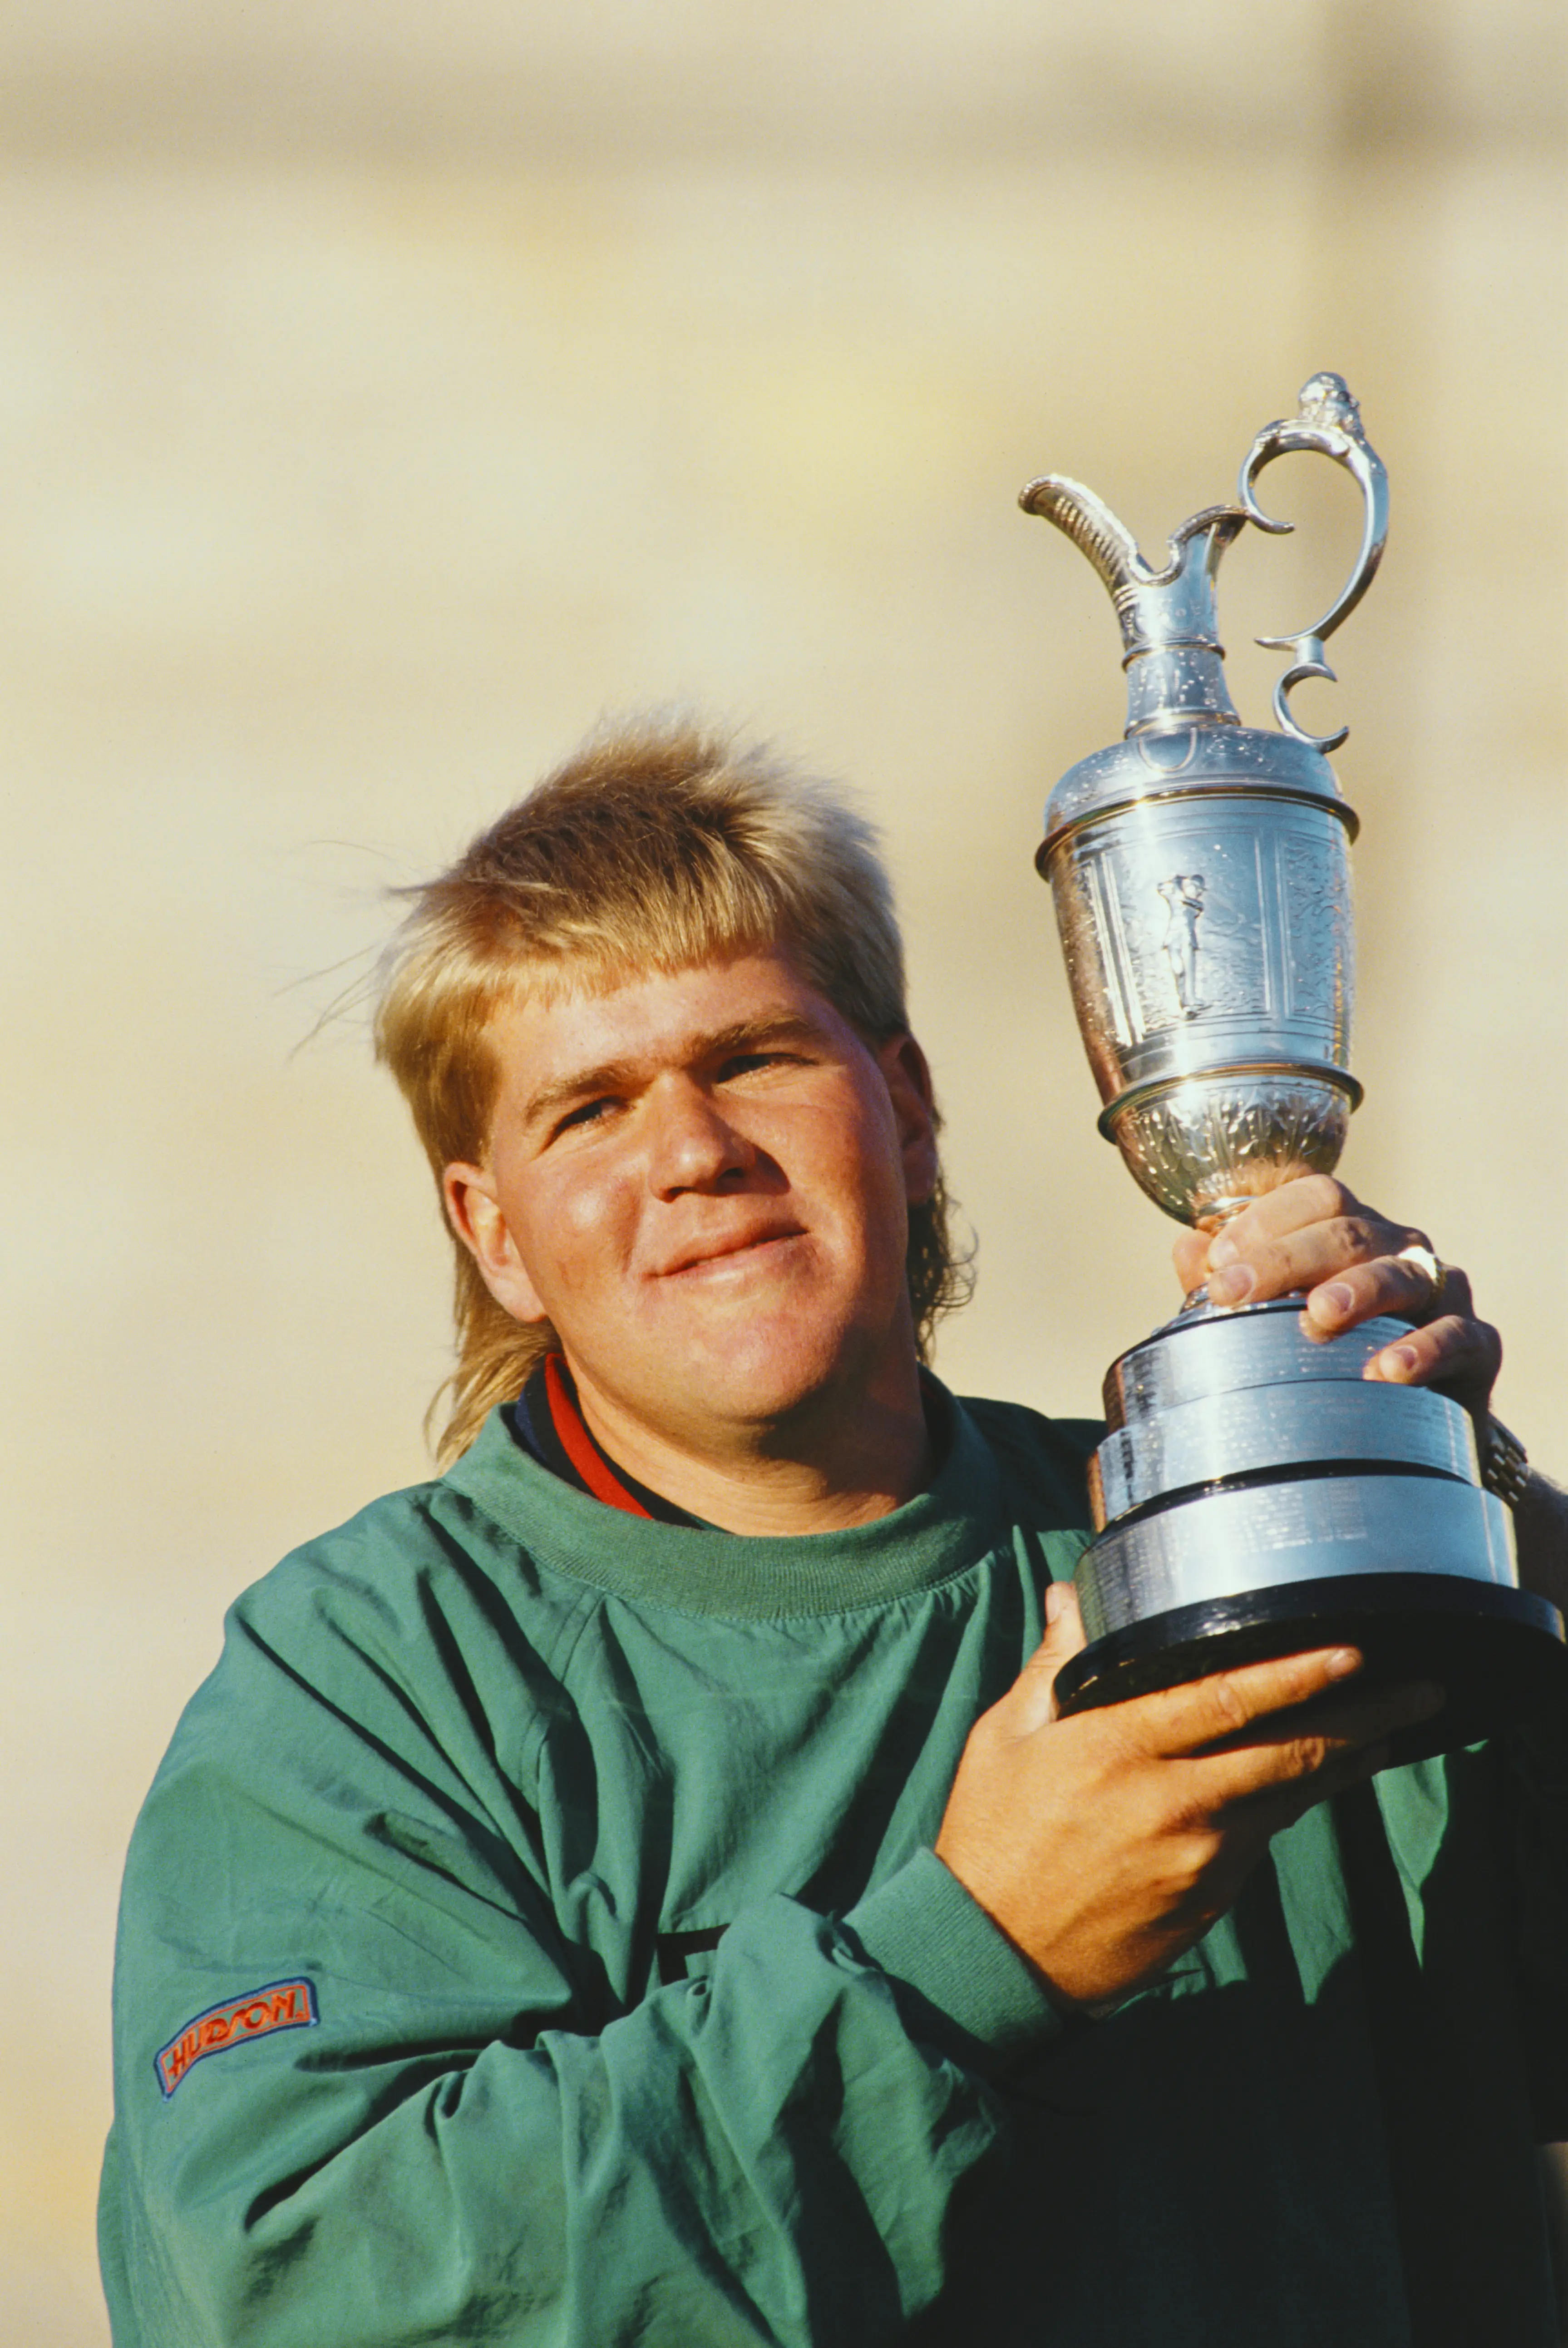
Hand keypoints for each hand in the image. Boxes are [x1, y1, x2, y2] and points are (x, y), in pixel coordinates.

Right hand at [934, 1583, 1441, 2009]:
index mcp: (1112, 1749)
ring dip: (1342, 1761)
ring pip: (1286, 1796)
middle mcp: (1168, 1803)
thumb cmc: (993, 1836)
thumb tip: (1072, 1598)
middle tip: (1420, 1690)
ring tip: (1386, 1731)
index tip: (1351, 1650)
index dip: (1294, 1674)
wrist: (993, 1955)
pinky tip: (1304, 1782)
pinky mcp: (1208, 1900)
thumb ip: (1053, 1666)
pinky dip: (1284, 1804)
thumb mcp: (1005, 1738)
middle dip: (1363, 1718)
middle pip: (1287, 1752)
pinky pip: (1258, 1838)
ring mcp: (1196, 1859)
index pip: (1222, 1699)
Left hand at [1169, 1175, 1500, 1428]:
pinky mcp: (1476, 1343)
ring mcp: (1441, 1291)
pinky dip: (1424, 1349)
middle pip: (1346, 1231)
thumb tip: (1184, 1248)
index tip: (1217, 1260)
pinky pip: (1456, 1336)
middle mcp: (1399, 1247)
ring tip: (1319, 1316)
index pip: (1315, 1195)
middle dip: (1285, 1259)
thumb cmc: (1332, 1353)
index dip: (1265, 1218)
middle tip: (1234, 1292)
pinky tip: (1388, 1369)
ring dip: (1357, 1291)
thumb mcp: (1274, 1317)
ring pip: (1400, 1274)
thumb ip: (1232, 1285)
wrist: (1410, 1419)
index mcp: (1352, 1230)